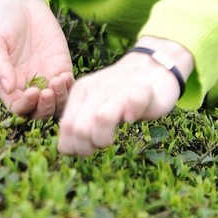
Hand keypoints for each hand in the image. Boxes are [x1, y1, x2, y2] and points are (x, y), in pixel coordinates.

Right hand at [0, 0, 74, 118]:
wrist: (20, 3)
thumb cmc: (0, 23)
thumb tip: (8, 88)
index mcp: (8, 86)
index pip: (18, 108)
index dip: (26, 106)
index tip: (32, 93)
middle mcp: (27, 87)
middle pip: (39, 112)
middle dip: (45, 108)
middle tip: (47, 92)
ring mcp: (45, 78)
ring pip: (56, 104)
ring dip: (59, 100)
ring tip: (58, 81)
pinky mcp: (60, 66)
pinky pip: (68, 86)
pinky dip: (69, 87)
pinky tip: (65, 76)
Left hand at [57, 37, 192, 155]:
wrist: (151, 67)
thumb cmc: (119, 95)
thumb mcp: (93, 105)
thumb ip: (79, 123)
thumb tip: (66, 150)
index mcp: (81, 92)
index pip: (66, 127)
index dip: (74, 147)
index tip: (86, 148)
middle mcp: (96, 89)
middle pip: (81, 129)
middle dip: (88, 147)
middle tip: (99, 144)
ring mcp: (118, 87)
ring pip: (102, 118)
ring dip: (105, 137)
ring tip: (113, 135)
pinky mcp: (142, 88)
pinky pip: (135, 101)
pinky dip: (134, 112)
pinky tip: (133, 117)